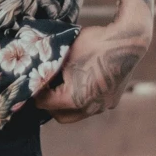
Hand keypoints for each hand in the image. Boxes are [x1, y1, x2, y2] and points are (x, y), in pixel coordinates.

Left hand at [35, 5, 150, 123]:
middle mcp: (91, 108)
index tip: (29, 84)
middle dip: (49, 105)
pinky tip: (80, 80)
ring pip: (78, 112)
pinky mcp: (113, 99)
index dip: (34, 94)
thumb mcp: (64, 53)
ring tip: (60, 83)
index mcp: (75, 99)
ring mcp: (104, 106)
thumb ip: (49, 67)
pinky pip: (92, 104)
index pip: (46, 104)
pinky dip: (83, 97)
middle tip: (42, 88)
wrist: (127, 40)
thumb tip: (34, 70)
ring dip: (67, 102)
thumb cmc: (93, 43)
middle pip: (61, 116)